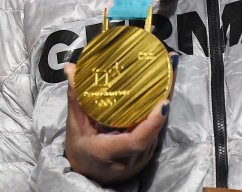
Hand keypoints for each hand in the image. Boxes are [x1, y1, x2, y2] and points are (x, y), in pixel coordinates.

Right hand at [63, 62, 169, 183]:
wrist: (89, 174)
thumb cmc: (80, 149)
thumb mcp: (74, 125)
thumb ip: (75, 98)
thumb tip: (70, 68)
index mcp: (108, 151)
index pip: (135, 141)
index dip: (151, 124)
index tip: (163, 102)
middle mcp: (130, 158)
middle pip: (153, 131)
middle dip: (164, 100)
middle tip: (171, 67)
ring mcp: (142, 157)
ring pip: (157, 130)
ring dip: (165, 101)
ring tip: (169, 72)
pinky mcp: (147, 152)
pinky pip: (155, 130)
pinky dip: (160, 110)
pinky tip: (163, 88)